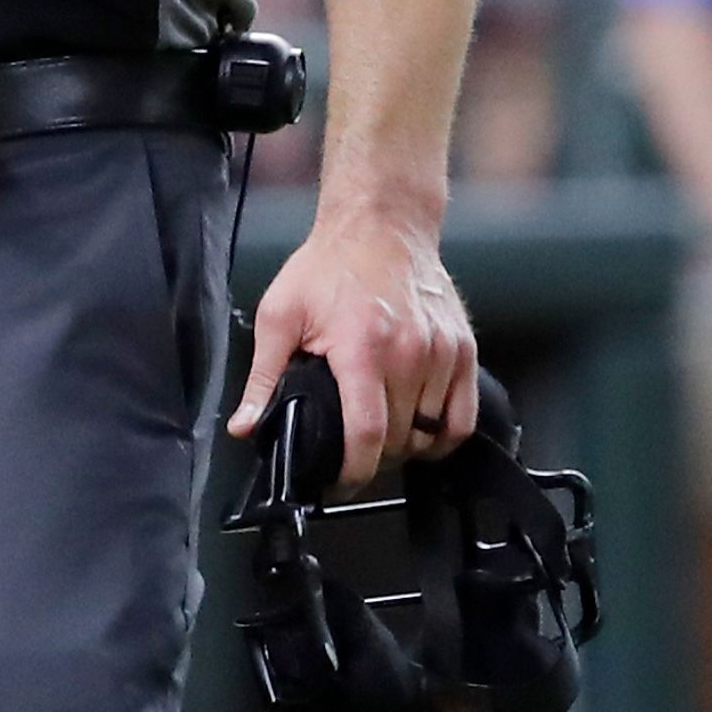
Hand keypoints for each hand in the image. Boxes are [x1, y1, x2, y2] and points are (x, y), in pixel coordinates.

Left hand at [231, 199, 479, 488]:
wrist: (380, 227)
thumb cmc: (326, 268)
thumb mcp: (279, 315)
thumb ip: (264, 378)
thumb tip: (246, 427)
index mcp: (361, 349)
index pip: (367, 433)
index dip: (353, 471)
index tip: (338, 484)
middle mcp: (410, 354)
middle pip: (398, 439)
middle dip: (372, 456)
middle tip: (350, 450)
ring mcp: (443, 353)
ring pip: (431, 433)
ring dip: (405, 446)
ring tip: (379, 435)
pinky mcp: (465, 350)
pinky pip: (463, 417)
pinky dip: (442, 435)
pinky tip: (417, 431)